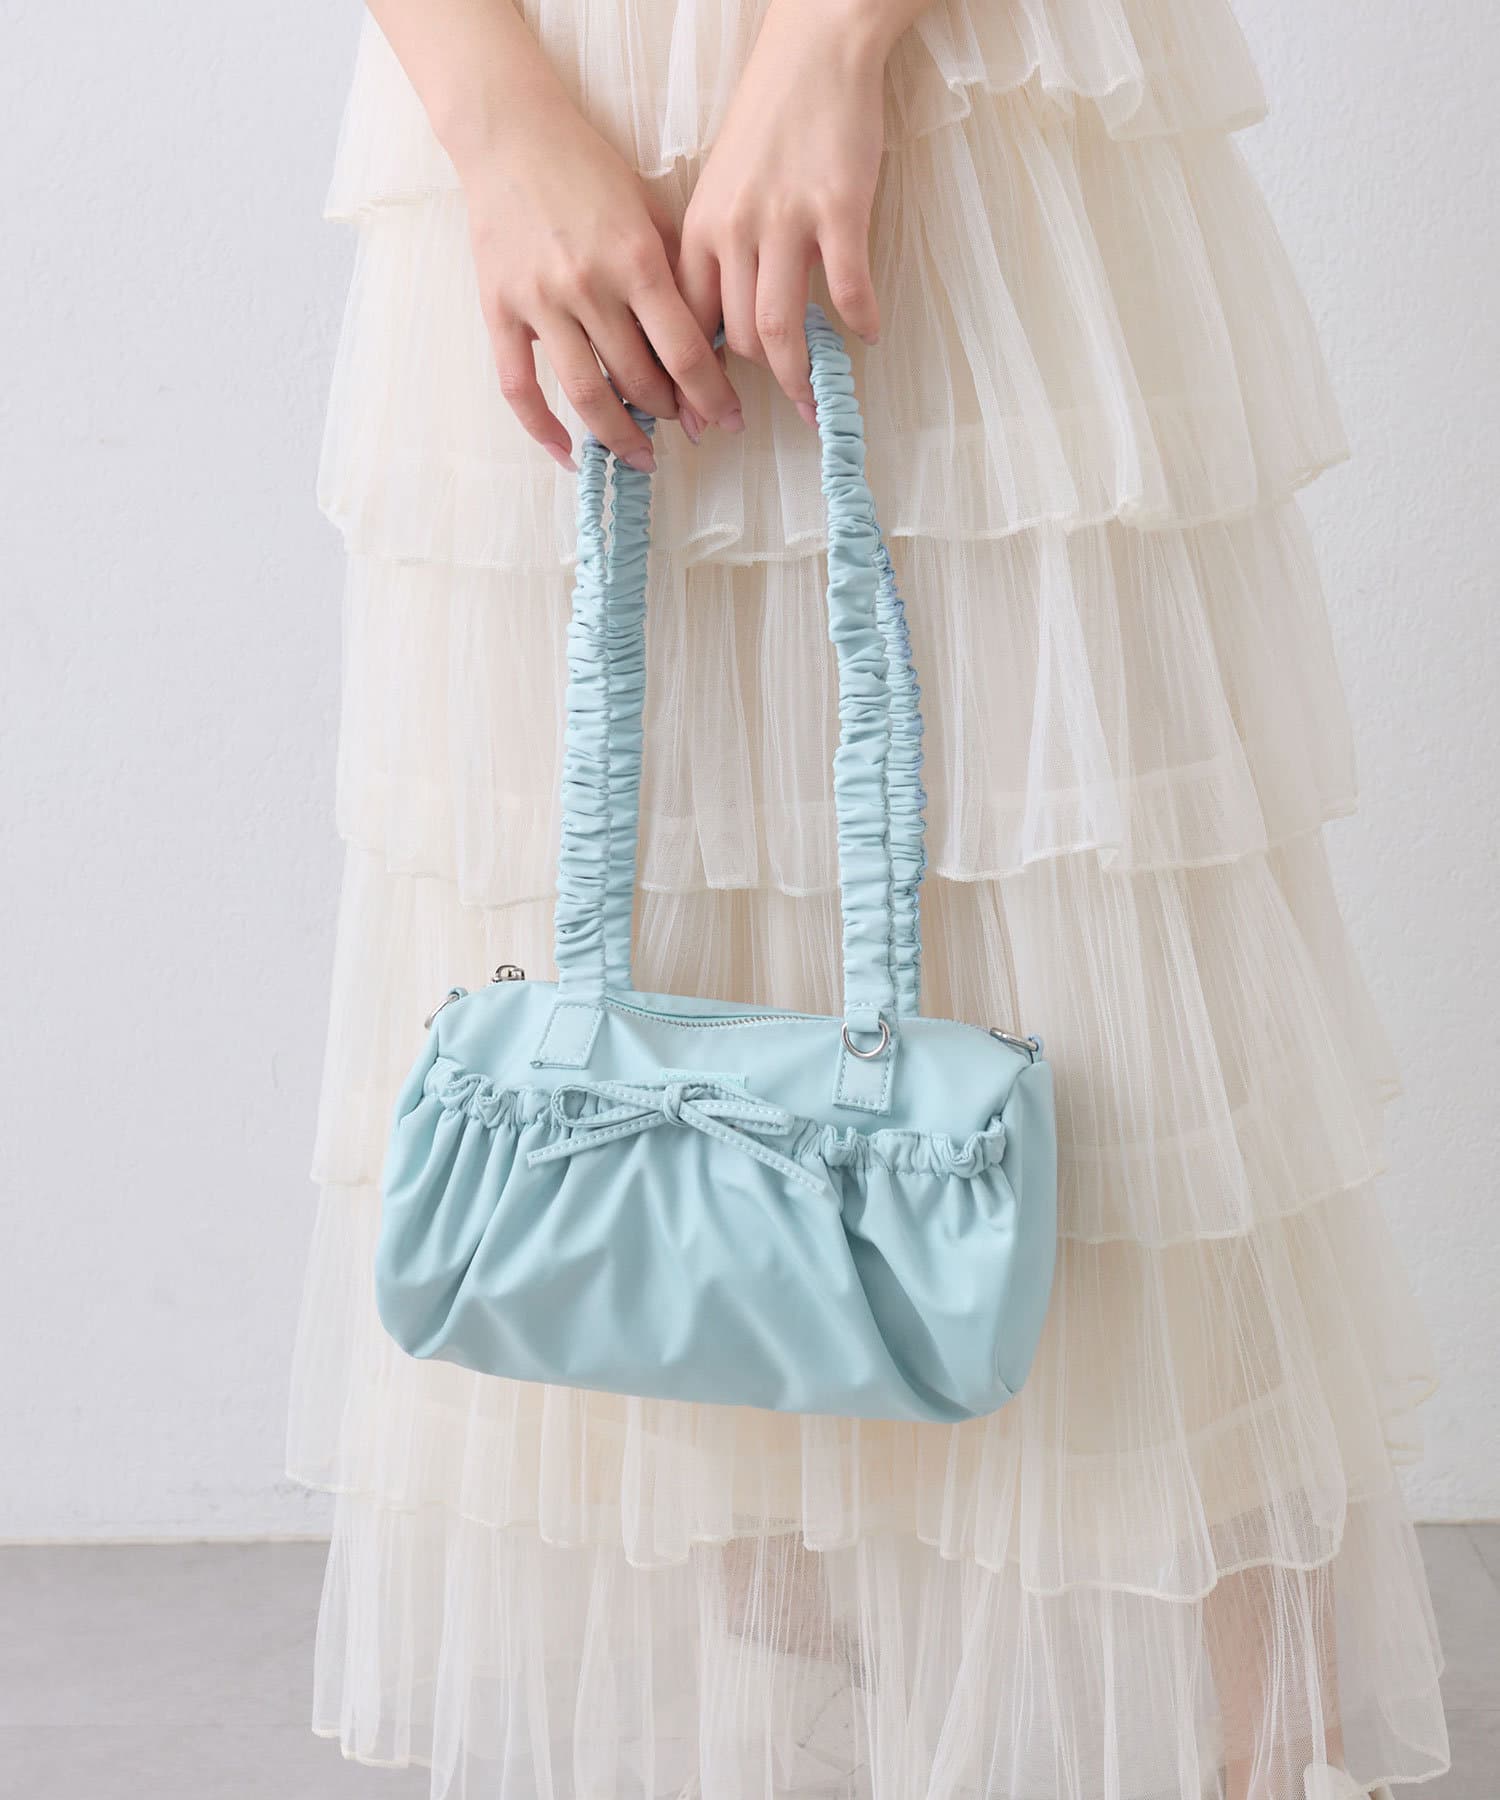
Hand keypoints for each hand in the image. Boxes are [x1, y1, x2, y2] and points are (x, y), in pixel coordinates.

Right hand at [458, 107, 742, 470]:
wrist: (511, 135)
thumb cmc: (590, 172)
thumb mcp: (651, 212)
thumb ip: (679, 277)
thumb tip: (706, 352)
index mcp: (636, 260)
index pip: (684, 351)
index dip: (711, 396)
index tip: (727, 420)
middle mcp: (589, 286)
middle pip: (638, 380)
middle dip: (670, 414)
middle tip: (686, 428)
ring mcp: (540, 302)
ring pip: (586, 394)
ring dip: (621, 436)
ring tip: (642, 455)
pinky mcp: (499, 310)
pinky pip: (519, 388)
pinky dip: (544, 430)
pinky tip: (570, 454)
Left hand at [675, 0, 893, 429]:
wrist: (815, 52)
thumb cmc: (771, 123)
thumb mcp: (723, 191)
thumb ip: (720, 256)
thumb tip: (722, 329)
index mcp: (700, 230)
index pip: (685, 325)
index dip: (692, 382)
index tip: (700, 422)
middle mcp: (735, 230)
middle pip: (736, 337)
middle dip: (754, 388)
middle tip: (775, 414)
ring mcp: (786, 221)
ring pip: (780, 327)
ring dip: (800, 377)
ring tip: (815, 401)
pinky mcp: (838, 209)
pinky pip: (847, 289)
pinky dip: (859, 322)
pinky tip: (868, 335)